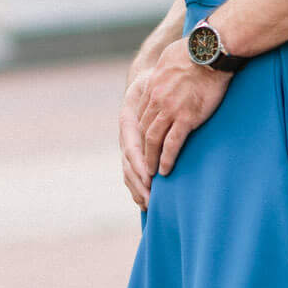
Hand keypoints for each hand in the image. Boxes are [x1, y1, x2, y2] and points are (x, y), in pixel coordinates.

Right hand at [119, 69, 155, 209]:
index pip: (132, 148)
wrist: (144, 82)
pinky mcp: (134, 153)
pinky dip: (138, 188)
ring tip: (148, 206)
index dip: (139, 164)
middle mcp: (126, 137)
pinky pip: (133, 174)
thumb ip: (155, 94)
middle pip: (129, 165)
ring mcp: (128, 146)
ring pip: (128, 172)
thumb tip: (161, 97)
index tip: (149, 178)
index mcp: (128, 122)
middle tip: (151, 201)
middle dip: (139, 184)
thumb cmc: (153, 83)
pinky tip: (145, 203)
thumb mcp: (152, 83)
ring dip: (138, 190)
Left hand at [138, 39, 230, 183]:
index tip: (143, 142)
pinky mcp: (187, 118)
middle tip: (143, 164)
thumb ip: (165, 67)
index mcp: (152, 86)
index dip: (141, 131)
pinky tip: (165, 170)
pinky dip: (167, 159)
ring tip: (151, 173)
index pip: (142, 114)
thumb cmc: (194, 49)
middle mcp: (157, 100)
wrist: (210, 52)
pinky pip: (172, 144)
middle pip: (144, 129)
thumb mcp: (169, 55)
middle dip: (142, 149)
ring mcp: (170, 110)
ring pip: (153, 140)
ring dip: (150, 158)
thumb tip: (168, 66)